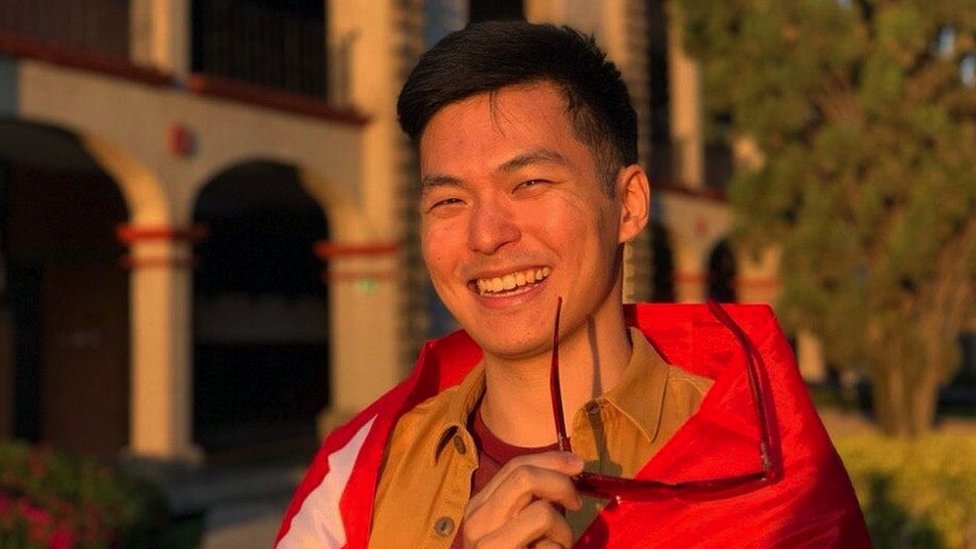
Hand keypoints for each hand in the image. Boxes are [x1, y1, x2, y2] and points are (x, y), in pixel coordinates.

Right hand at [461, 451, 584, 548]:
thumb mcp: (523, 526)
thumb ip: (534, 499)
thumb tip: (569, 468)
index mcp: (480, 508)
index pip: (515, 466)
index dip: (551, 459)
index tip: (578, 465)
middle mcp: (477, 522)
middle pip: (523, 476)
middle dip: (560, 483)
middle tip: (578, 502)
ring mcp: (488, 545)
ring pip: (541, 510)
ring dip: (562, 529)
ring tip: (558, 548)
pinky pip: (547, 544)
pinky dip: (559, 548)